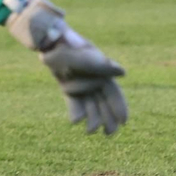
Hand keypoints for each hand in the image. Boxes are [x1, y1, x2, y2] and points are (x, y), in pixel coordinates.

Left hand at [6, 0, 128, 135]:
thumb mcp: (87, 57)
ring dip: (92, 118)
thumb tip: (123, 72)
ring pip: (90, 105)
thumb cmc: (71, 47)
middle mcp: (93, 79)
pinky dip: (76, 111)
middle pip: (103, 102)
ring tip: (91, 132)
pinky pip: (74, 102)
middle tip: (109, 134)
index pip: (114, 93)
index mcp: (103, 72)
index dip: (119, 107)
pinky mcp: (66, 86)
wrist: (51, 41)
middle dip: (107, 118)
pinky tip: (75, 121)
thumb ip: (103, 66)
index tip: (124, 122)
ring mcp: (80, 83)